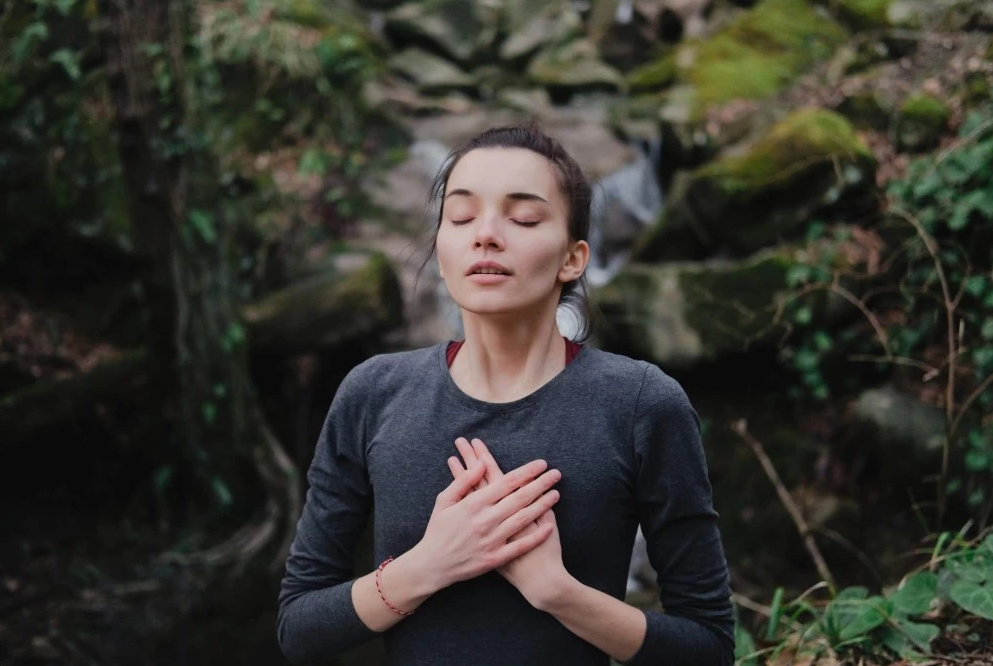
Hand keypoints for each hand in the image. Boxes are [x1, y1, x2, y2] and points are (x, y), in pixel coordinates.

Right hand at [413, 451, 561, 592]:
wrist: (431, 565)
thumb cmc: (437, 530)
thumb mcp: (443, 501)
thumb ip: (462, 481)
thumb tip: (480, 464)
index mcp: (472, 504)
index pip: (506, 482)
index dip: (526, 472)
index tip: (540, 464)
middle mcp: (484, 520)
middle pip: (519, 498)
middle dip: (540, 484)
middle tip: (555, 474)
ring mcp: (491, 540)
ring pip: (523, 519)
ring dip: (542, 505)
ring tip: (556, 494)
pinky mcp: (494, 559)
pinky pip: (520, 546)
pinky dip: (536, 536)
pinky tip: (550, 526)